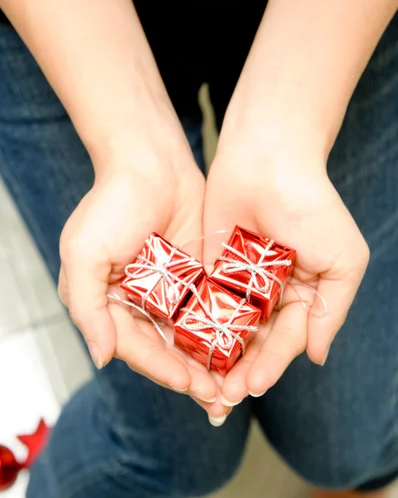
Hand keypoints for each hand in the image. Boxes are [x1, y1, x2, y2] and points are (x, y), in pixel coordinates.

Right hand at [58, 129, 222, 410]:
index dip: (162, 369)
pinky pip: (211, 307)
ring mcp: (171, 289)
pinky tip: (245, 346)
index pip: (136, 347)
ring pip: (192, 334)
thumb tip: (101, 357)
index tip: (190, 385)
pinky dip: (225, 329)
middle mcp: (140, 301)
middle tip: (220, 398)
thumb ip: (88, 308)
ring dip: (211, 359)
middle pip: (166, 348)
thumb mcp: (84, 253)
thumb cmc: (110, 203)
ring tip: (236, 383)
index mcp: (109, 303)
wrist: (150, 161)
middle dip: (191, 374)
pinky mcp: (197, 273)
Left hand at [204, 118, 368, 406]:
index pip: (287, 338)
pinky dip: (197, 325)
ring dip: (219, 355)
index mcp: (305, 292)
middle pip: (256, 339)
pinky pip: (205, 301)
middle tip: (225, 395)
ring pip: (228, 326)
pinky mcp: (212, 265)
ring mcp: (241, 279)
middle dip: (243, 367)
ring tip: (206, 382)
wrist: (269, 158)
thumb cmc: (313, 207)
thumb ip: (330, 311)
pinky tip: (187, 347)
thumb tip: (317, 356)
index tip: (254, 386)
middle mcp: (273, 290)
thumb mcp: (343, 261)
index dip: (272, 363)